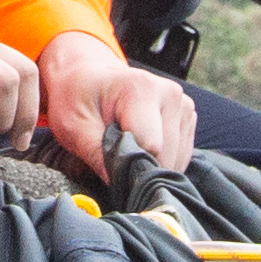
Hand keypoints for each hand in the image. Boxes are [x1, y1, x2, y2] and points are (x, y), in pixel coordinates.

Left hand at [37, 29, 196, 180]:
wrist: (88, 76)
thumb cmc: (78, 98)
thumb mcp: (73, 125)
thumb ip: (95, 153)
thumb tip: (118, 184)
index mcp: (142, 89)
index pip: (150, 147)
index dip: (127, 165)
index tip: (106, 164)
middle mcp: (170, 94)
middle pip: (166, 156)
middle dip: (139, 167)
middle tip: (111, 155)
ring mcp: (183, 105)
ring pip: (175, 160)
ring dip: (150, 164)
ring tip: (125, 147)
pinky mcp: (187, 117)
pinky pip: (179, 156)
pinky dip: (159, 160)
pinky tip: (139, 147)